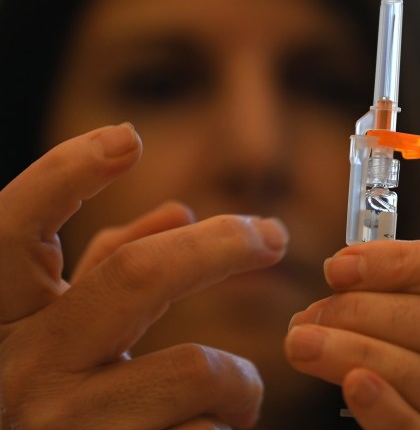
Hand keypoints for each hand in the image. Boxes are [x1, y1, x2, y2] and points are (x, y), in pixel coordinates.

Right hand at [0, 124, 287, 428]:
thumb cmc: (66, 401)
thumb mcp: (74, 330)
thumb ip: (111, 266)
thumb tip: (177, 209)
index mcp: (8, 320)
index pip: (11, 230)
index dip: (62, 175)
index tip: (126, 139)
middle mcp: (23, 369)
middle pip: (138, 274)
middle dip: (224, 245)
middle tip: (272, 235)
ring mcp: (65, 427)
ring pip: (197, 369)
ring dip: (239, 380)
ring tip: (237, 395)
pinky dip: (226, 429)